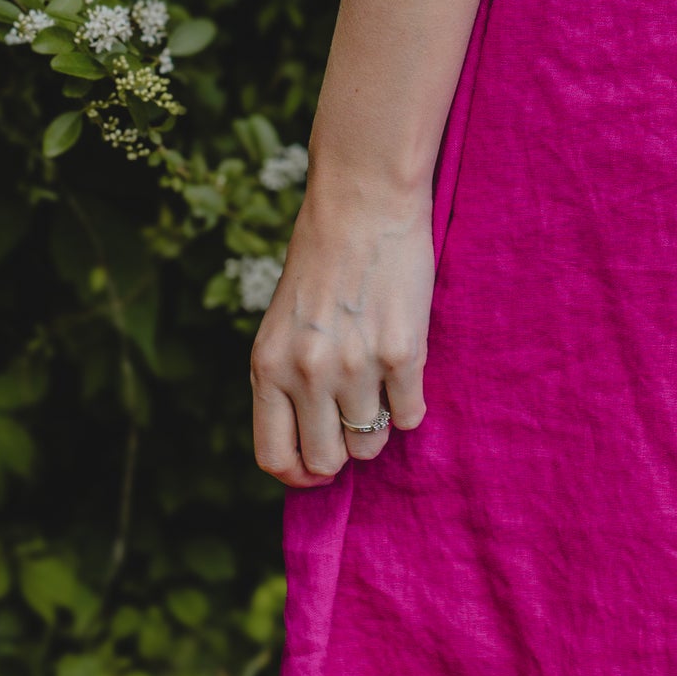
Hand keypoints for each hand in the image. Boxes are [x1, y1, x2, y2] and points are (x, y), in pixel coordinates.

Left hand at [250, 171, 434, 486]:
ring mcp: (354, 366)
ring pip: (371, 445)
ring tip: (380, 384)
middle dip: (342, 452)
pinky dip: (409, 404)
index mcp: (267, 365)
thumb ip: (287, 379)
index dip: (299, 474)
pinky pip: (409, 417)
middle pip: (326, 462)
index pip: (274, 458)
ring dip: (378, 424)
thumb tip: (310, 446)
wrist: (363, 201)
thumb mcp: (284, 324)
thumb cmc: (323, 259)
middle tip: (355, 422)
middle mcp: (306, 372)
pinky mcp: (402, 354)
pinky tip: (404, 370)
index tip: (319, 466)